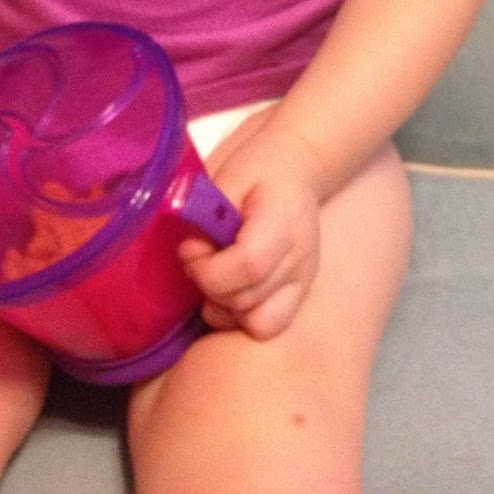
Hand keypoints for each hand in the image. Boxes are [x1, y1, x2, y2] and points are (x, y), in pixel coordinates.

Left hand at [178, 115, 323, 340]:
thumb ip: (209, 213)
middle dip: (210, 286)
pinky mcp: (299, 294)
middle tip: (198, 257)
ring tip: (215, 275)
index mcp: (284, 221)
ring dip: (224, 307)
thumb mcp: (230, 176)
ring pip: (259, 323)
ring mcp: (303, 281)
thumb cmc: (260, 167)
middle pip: (249, 300)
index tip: (189, 249)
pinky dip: (241, 317)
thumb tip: (191, 252)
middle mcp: (300, 259)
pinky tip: (229, 290)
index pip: (249, 265)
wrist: (297, 167)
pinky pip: (268, 325)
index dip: (209, 269)